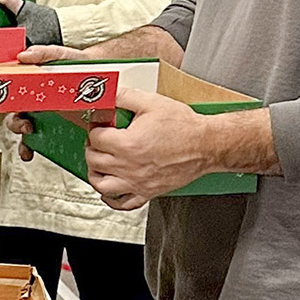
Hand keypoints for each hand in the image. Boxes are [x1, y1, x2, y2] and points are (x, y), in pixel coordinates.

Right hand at [6, 42, 95, 158]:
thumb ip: (43, 53)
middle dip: (15, 124)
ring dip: (22, 140)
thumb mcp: (61, 55)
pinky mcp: (59, 130)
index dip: (6, 102)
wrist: (101, 78)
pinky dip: (33, 149)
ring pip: (25, 133)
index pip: (12, 96)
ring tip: (30, 138)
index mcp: (32, 88)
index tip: (10, 106)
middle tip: (26, 125)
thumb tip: (23, 56)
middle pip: (15, 117)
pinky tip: (34, 151)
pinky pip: (42, 144)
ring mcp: (47, 119)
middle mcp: (37, 105)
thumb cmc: (78, 65)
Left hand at [84, 86, 212, 209]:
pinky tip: (110, 190)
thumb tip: (108, 96)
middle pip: (94, 161)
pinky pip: (123, 203)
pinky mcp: (148, 192)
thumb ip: (125, 97)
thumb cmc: (185, 127)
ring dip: (95, 174)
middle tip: (98, 142)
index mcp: (127, 143)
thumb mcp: (152, 102)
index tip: (100, 126)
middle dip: (92, 148)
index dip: (95, 128)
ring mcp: (138, 182)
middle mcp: (129, 166)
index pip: (95, 138)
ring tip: (98, 164)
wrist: (207, 145)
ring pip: (102, 185)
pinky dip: (111, 199)